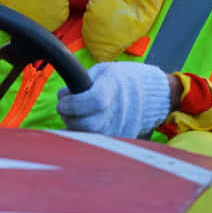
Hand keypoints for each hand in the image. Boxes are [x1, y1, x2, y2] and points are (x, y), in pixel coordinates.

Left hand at [56, 61, 170, 138]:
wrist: (149, 95)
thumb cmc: (120, 79)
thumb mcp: (102, 70)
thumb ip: (82, 81)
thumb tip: (64, 96)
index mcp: (113, 88)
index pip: (94, 100)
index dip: (73, 103)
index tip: (62, 100)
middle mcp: (118, 111)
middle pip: (88, 124)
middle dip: (68, 116)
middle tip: (63, 107)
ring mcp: (120, 128)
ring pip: (89, 136)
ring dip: (73, 126)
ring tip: (73, 113)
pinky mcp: (119, 139)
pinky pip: (95, 141)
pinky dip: (83, 133)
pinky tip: (81, 122)